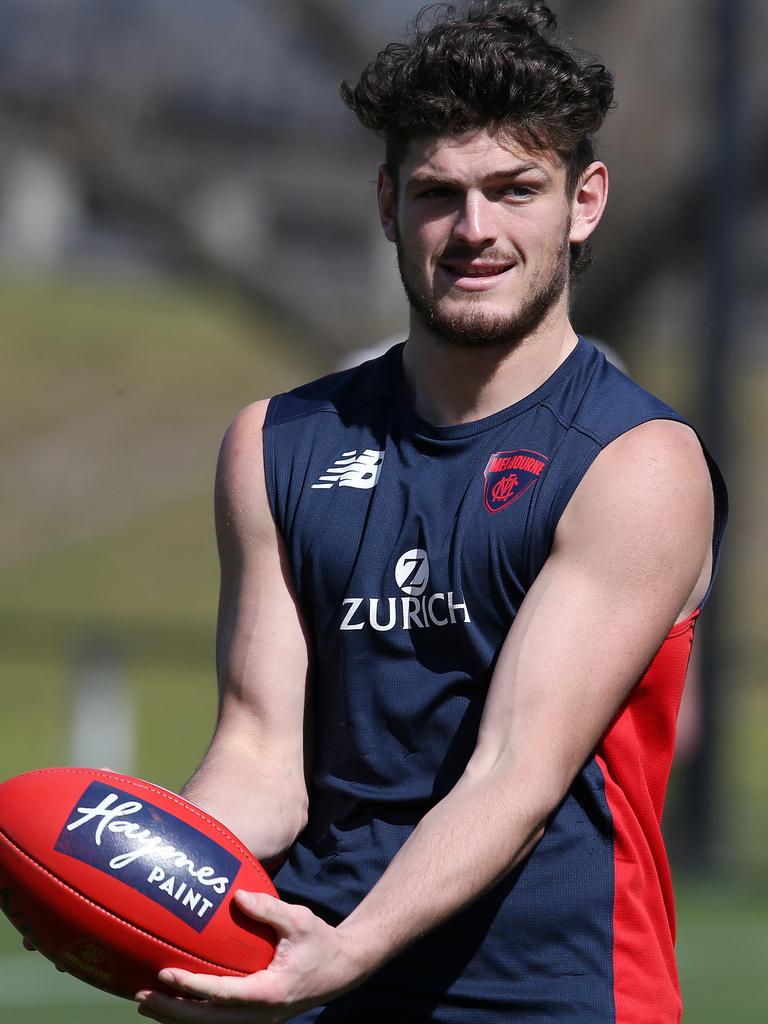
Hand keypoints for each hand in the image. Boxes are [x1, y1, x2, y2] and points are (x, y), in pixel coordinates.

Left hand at [135, 891, 367, 1022]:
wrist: (344, 968)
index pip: (221, 994)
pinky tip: (175, 1003)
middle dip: (171, 1010)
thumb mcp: (299, 920)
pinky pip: (218, 1020)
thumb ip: (268, 910)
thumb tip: (237, 896)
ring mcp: (257, 1020)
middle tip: (141, 995)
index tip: (164, 972)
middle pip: (206, 1020)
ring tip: (147, 1002)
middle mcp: (260, 1014)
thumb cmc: (321, 941)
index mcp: (269, 992)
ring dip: (177, 1016)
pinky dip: (194, 1014)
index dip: (190, 986)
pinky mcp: (255, 1016)